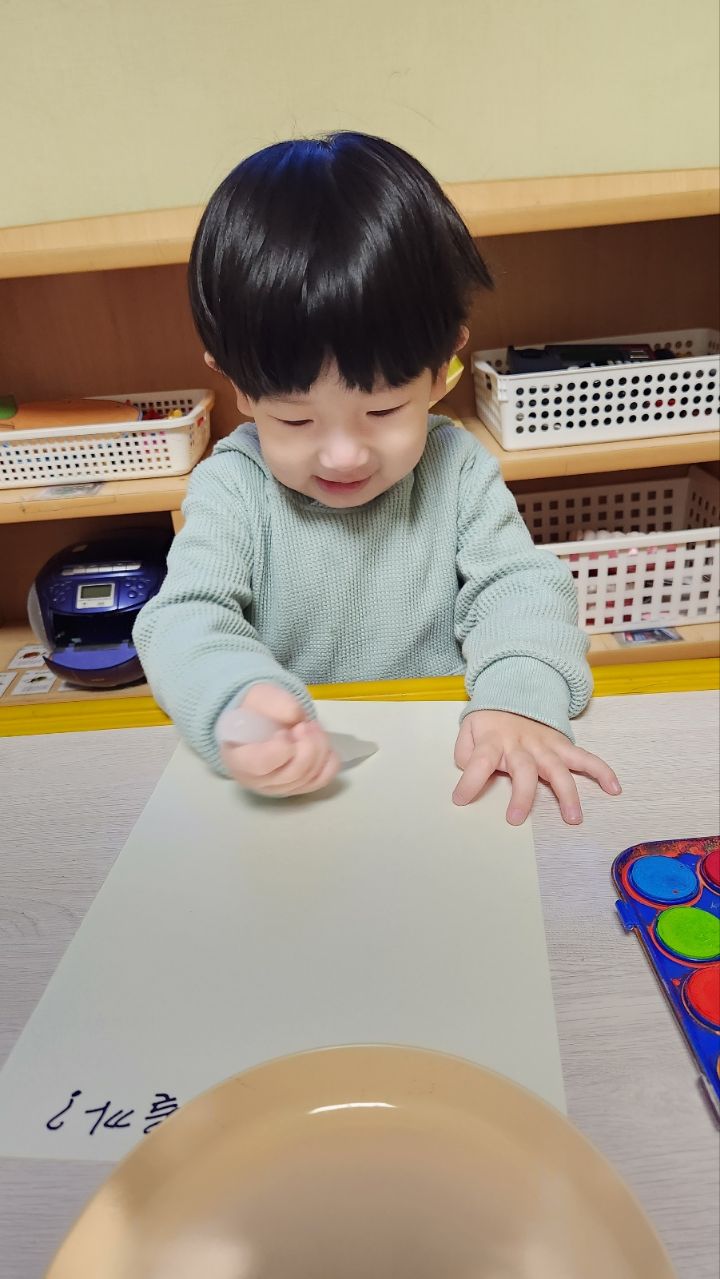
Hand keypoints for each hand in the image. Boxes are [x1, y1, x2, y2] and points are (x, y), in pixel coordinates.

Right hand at [219, 684, 339, 796]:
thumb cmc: (254, 713)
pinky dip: (329, 762)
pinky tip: (322, 744)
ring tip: (312, 727)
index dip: (280, 749)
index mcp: (238, 760)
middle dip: (307, 745)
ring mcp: (280, 788)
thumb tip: (296, 716)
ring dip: (319, 748)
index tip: (285, 731)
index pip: (260, 765)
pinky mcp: (299, 787)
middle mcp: (258, 781)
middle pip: (292, 773)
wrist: (260, 723)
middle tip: (305, 725)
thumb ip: (274, 704)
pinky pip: (321, 780)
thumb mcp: (258, 698)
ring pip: (309, 777)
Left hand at [452, 709, 619, 823]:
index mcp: (493, 741)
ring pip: (558, 769)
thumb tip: (469, 773)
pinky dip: (601, 771)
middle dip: (521, 795)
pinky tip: (614, 788)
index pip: (479, 761)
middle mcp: (521, 744)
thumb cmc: (489, 723)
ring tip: (573, 818)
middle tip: (515, 819)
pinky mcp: (562, 746)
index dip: (469, 781)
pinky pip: (584, 758)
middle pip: (523, 769)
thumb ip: (464, 752)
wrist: (514, 694)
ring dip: (567, 793)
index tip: (460, 799)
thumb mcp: (468, 731)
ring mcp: (544, 746)